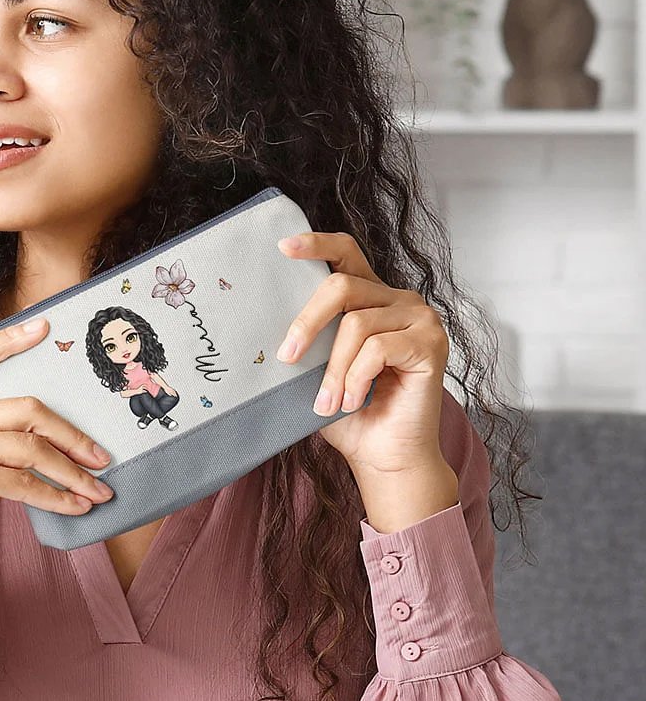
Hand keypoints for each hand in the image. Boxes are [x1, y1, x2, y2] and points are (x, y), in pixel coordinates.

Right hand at [0, 318, 114, 585]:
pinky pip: (26, 483)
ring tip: (99, 490)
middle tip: (101, 456)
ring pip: (32, 448)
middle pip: (27, 409)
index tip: (44, 327)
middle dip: (71, 435)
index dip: (8, 341)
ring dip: (73, 473)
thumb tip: (57, 438)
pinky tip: (78, 507)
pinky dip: (58, 497)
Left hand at [276, 231, 449, 475]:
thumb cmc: (349, 413)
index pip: (346, 253)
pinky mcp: (432, 343)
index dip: (316, 244)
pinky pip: (378, 349)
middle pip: (342, 286)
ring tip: (327, 402)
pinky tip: (353, 401)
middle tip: (287, 357)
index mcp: (371, 297)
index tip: (283, 247)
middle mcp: (398, 299)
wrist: (383, 456)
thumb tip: (268, 318)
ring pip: (357, 325)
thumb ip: (309, 337)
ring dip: (334, 370)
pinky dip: (357, 378)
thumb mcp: (318, 367)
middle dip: (308, 322)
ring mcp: (419, 318)